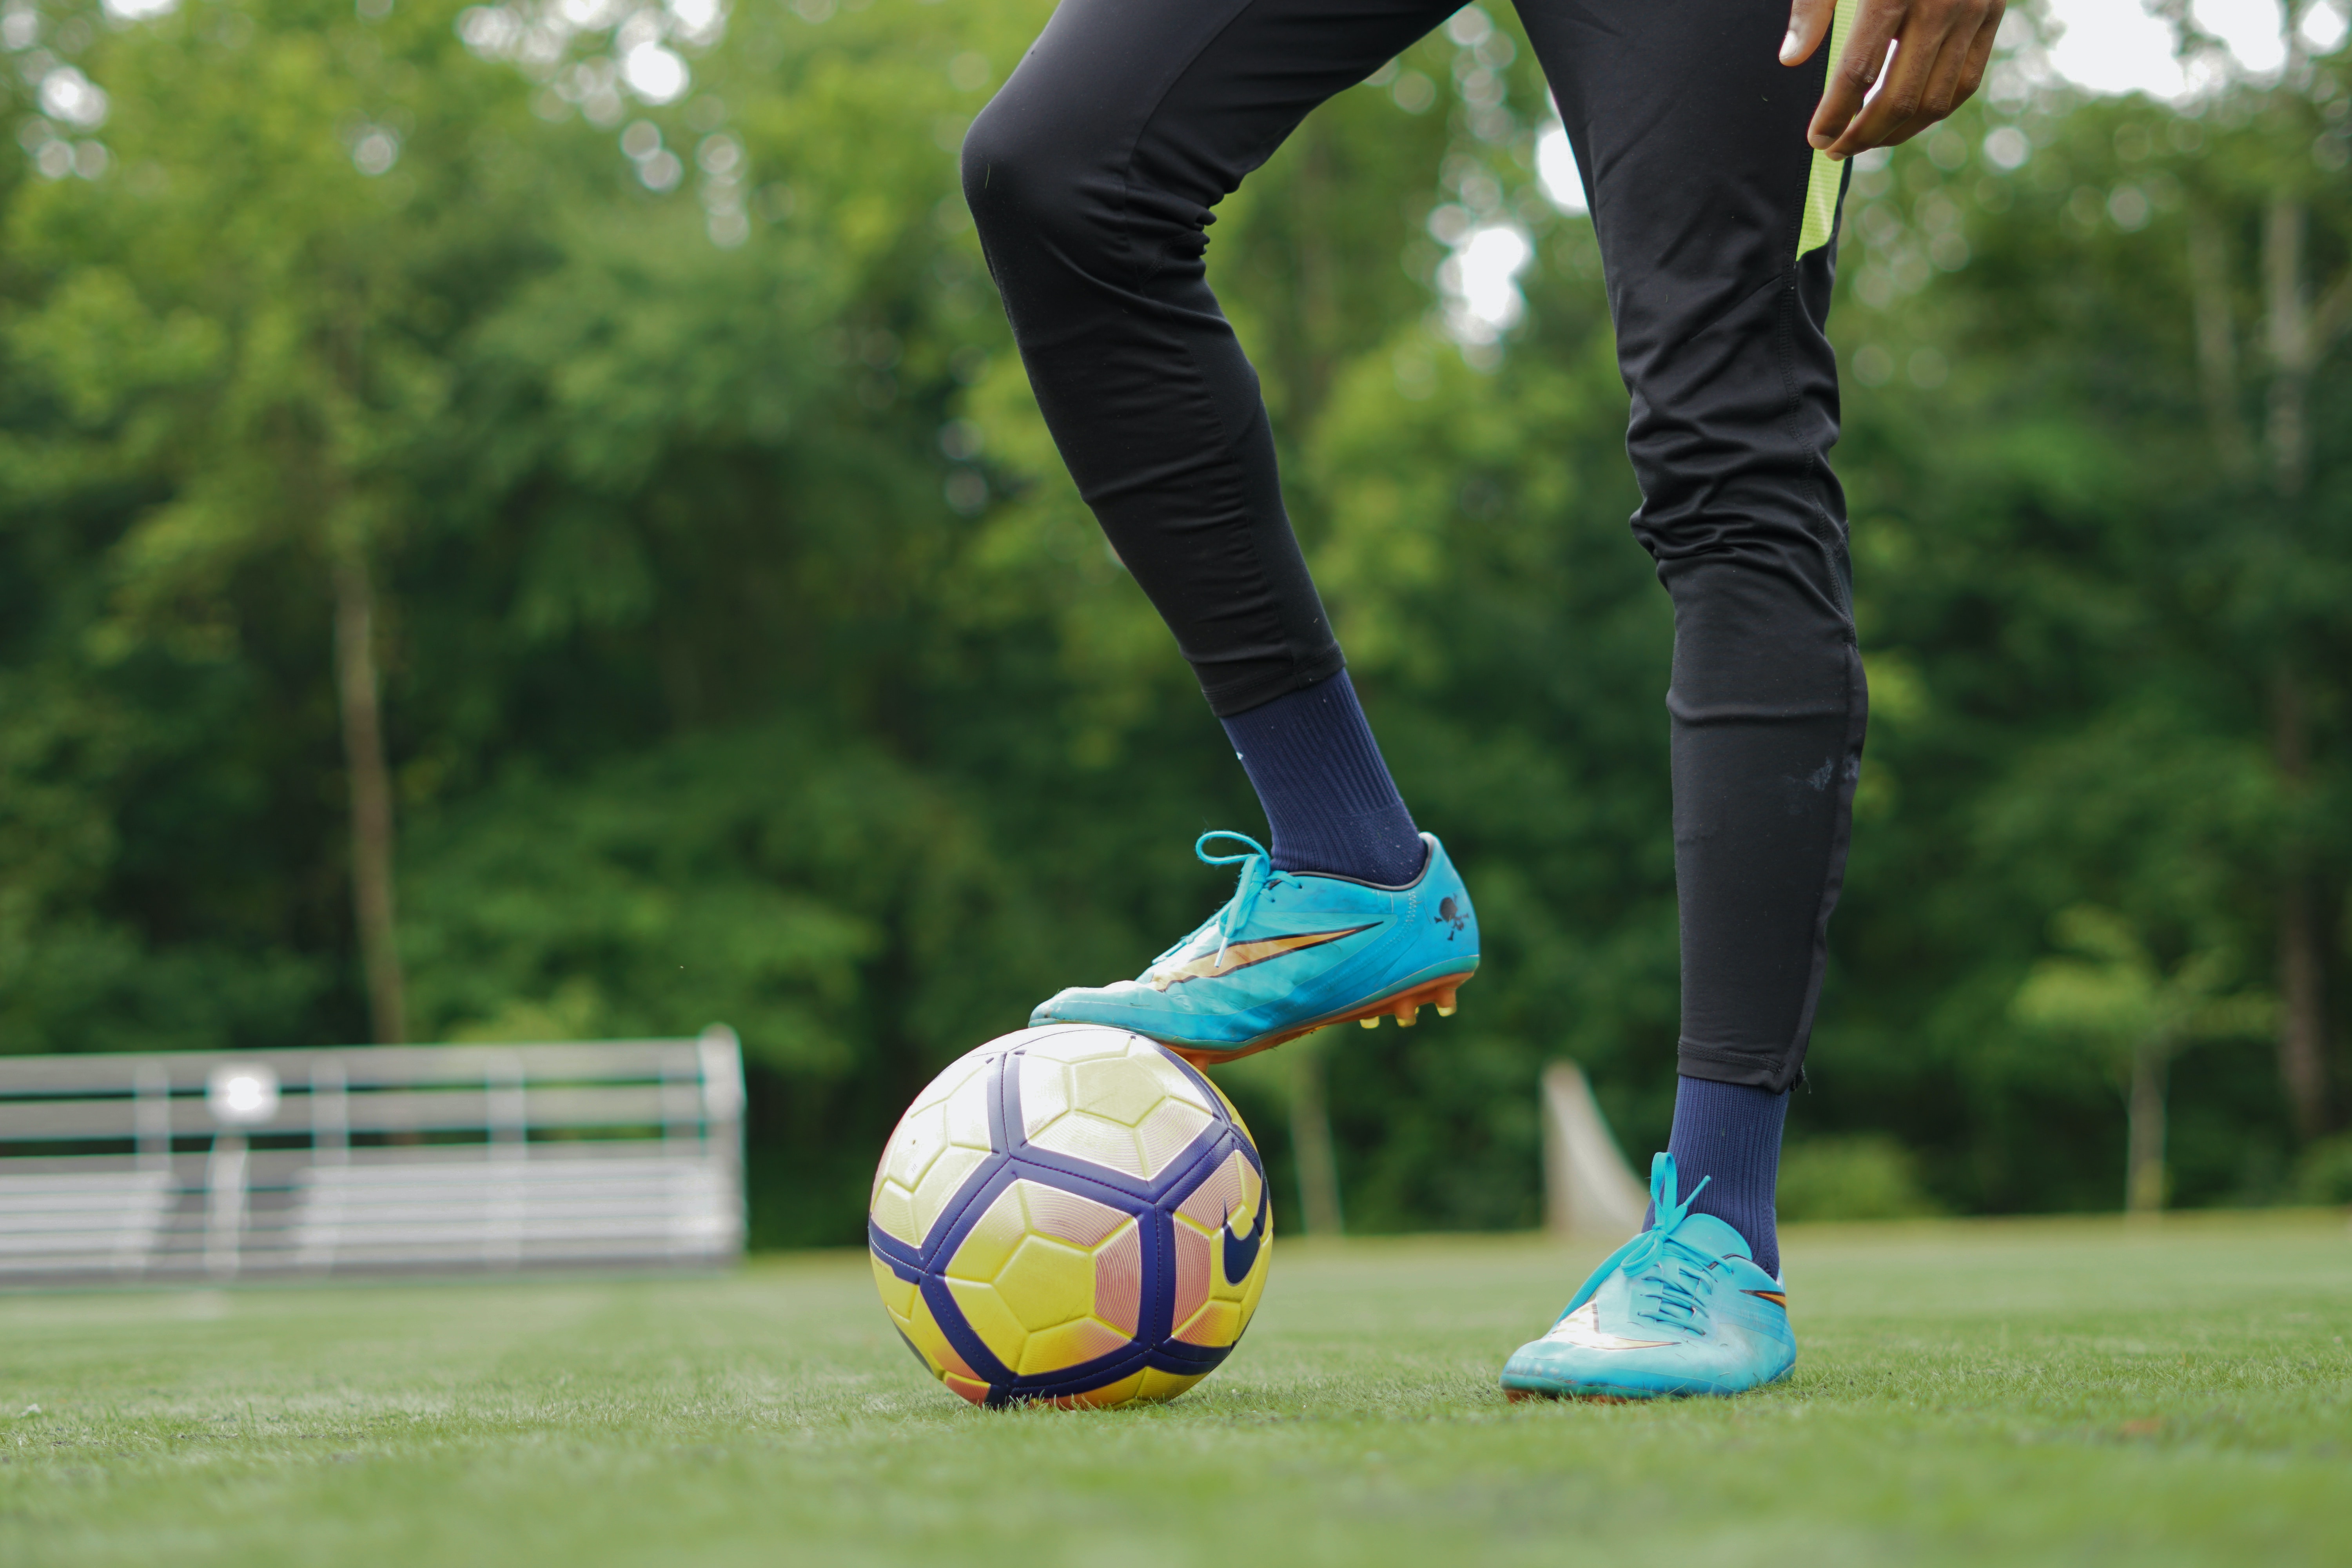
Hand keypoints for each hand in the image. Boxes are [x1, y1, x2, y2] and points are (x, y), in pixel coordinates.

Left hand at [1780, 0, 2004, 160]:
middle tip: (1833, 149)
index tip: (1815, 139)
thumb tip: (1791, 59)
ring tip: (1863, 141)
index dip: (1834, 115)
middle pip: (1899, 98)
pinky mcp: (1993, 14)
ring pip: (1936, 101)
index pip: (1858, 74)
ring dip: (1897, 133)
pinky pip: (1966, 82)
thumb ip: (1812, 6)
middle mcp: (1940, 5)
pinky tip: (1903, 121)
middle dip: (1862, 135)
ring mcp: (1973, 12)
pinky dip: (1934, 111)